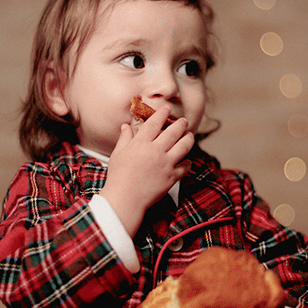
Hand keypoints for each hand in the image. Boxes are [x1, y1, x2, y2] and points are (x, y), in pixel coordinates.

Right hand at [102, 112, 192, 232]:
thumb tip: (125, 126)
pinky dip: (188, 162)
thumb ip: (124, 139)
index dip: (162, 114)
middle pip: (174, 132)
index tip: (167, 109)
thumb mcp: (117, 154)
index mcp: (140, 144)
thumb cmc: (118, 176)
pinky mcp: (172, 176)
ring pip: (184, 146)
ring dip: (189, 138)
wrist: (125, 198)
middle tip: (183, 121)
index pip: (154, 123)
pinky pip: (186, 166)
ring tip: (189, 136)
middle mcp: (155, 151)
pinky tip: (186, 160)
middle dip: (181, 124)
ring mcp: (166, 164)